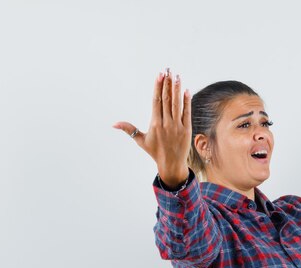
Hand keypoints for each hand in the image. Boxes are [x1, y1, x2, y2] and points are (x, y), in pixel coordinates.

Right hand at [112, 68, 191, 185]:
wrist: (171, 164)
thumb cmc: (155, 152)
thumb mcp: (140, 140)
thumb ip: (129, 129)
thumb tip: (113, 124)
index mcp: (154, 124)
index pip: (156, 101)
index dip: (158, 87)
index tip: (159, 75)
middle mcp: (166, 123)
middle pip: (166, 100)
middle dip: (167, 84)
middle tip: (168, 70)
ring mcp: (177, 126)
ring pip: (177, 104)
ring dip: (177, 89)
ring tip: (177, 76)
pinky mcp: (187, 129)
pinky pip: (187, 113)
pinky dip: (187, 101)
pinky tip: (186, 90)